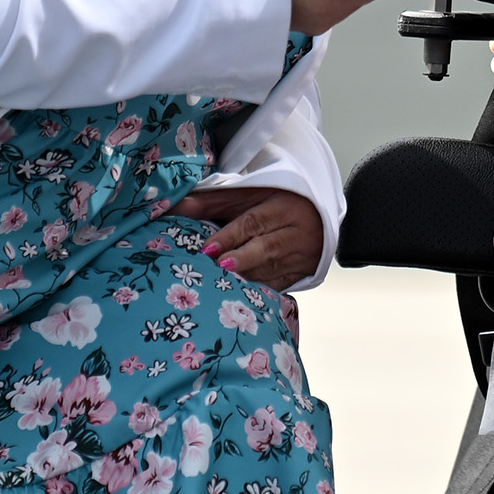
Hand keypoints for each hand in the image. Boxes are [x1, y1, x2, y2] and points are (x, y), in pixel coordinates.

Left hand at [175, 184, 323, 288]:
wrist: (319, 216)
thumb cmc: (276, 202)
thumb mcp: (248, 196)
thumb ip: (212, 201)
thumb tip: (174, 206)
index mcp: (283, 207)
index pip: (254, 222)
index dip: (230, 235)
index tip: (207, 249)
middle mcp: (296, 232)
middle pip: (267, 247)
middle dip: (241, 258)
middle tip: (219, 267)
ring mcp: (303, 255)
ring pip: (273, 269)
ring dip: (247, 278)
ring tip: (224, 287)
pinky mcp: (304, 273)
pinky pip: (281, 285)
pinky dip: (261, 291)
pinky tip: (243, 297)